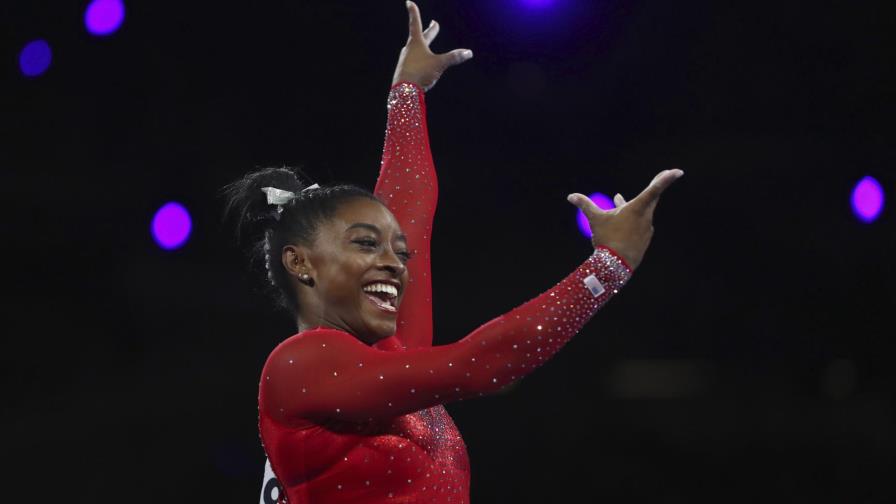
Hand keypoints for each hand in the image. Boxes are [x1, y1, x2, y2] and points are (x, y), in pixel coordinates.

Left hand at [391, 1, 472, 90]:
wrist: (404, 92)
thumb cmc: (420, 73)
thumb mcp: (439, 64)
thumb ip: (453, 58)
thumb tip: (469, 52)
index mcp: (416, 43)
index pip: (415, 23)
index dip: (413, 12)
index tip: (408, 2)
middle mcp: (409, 49)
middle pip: (420, 36)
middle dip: (430, 31)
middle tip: (434, 24)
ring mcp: (405, 59)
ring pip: (416, 49)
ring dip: (423, 45)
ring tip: (426, 45)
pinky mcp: (404, 70)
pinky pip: (413, 61)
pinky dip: (419, 58)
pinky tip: (419, 64)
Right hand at [567, 169, 684, 269]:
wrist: (616, 266)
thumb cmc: (607, 239)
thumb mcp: (595, 219)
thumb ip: (585, 205)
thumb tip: (571, 196)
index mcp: (636, 208)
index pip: (654, 189)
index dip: (666, 179)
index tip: (678, 171)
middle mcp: (645, 217)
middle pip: (651, 198)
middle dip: (654, 186)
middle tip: (662, 175)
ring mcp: (647, 229)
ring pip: (641, 212)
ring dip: (631, 206)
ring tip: (617, 200)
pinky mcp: (645, 239)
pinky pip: (639, 224)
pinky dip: (631, 220)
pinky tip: (621, 222)